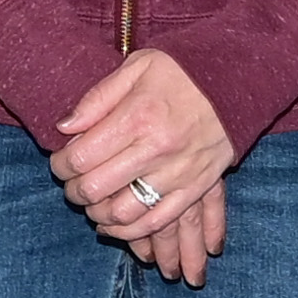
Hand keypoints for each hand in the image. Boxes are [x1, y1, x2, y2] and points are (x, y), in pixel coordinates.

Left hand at [49, 47, 235, 272]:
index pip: (81, 157)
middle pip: (97, 188)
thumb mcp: (136, 66)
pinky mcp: (197, 188)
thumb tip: (64, 128)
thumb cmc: (182, 71)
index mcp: (136, 117)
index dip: (60, 166)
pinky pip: (160, 222)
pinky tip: (118, 226)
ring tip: (93, 206)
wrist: (239, 81)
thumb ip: (97, 98)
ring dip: (100, 216)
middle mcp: (156, 150)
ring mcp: (178, 173)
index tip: (59, 164)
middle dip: (75, 192)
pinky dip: (134, 232)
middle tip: (72, 187)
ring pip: (125, 214)